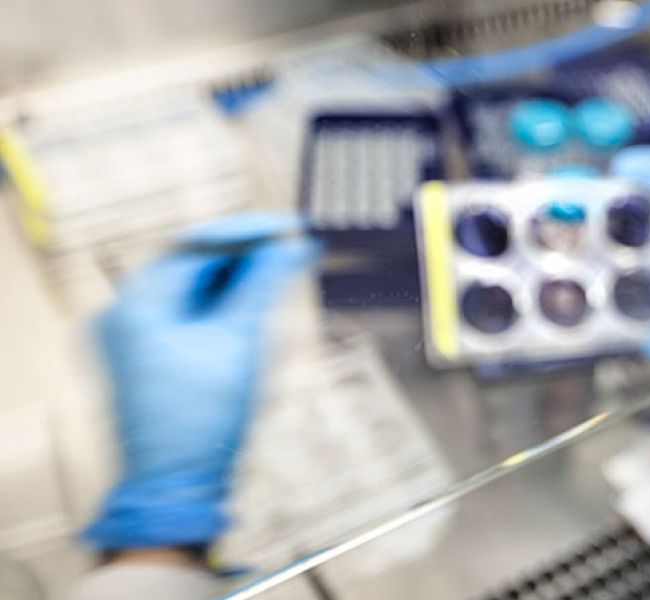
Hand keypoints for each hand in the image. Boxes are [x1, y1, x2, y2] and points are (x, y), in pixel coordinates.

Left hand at [84, 213, 318, 549]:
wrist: (179, 483)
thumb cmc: (199, 423)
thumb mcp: (241, 341)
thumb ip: (264, 284)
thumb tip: (290, 247)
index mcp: (138, 304)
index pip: (195, 246)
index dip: (245, 232)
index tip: (286, 226)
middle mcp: (128, 313)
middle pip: (193, 263)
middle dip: (244, 253)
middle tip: (291, 244)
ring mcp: (137, 334)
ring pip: (194, 286)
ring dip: (238, 277)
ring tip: (282, 267)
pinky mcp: (152, 353)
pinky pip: (191, 311)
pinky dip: (225, 302)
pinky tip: (257, 297)